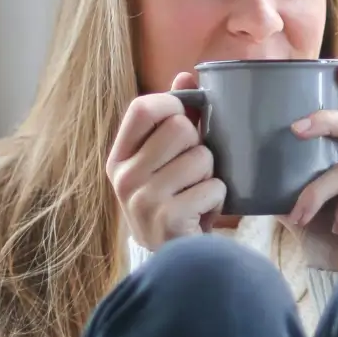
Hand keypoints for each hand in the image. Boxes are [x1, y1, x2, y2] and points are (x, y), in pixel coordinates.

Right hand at [107, 71, 224, 250]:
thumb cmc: (172, 201)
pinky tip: (203, 212)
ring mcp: (143, 200)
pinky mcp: (169, 219)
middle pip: (180, 128)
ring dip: (212, 174)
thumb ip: (173, 117)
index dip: (172, 104)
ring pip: (202, 157)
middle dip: (199, 146)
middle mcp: (124, 177)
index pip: (143, 108)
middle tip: (194, 170)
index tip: (187, 118)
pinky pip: (214, 187)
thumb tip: (186, 75)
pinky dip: (218, 198)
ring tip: (198, 193)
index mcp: (119, 158)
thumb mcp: (163, 161)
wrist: (173, 261)